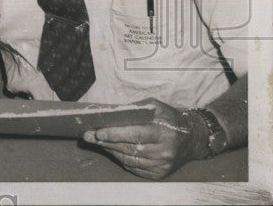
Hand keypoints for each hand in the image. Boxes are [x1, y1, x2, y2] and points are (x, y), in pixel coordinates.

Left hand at [82, 99, 206, 179]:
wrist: (192, 139)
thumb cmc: (170, 119)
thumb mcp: (156, 107)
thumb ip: (136, 109)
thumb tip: (111, 113)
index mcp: (164, 133)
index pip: (135, 134)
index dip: (115, 134)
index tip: (98, 132)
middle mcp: (164, 152)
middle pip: (129, 148)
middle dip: (106, 142)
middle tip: (88, 136)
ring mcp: (162, 166)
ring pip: (129, 160)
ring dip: (110, 151)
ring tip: (97, 142)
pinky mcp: (159, 174)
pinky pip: (135, 168)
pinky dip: (121, 159)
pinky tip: (112, 150)